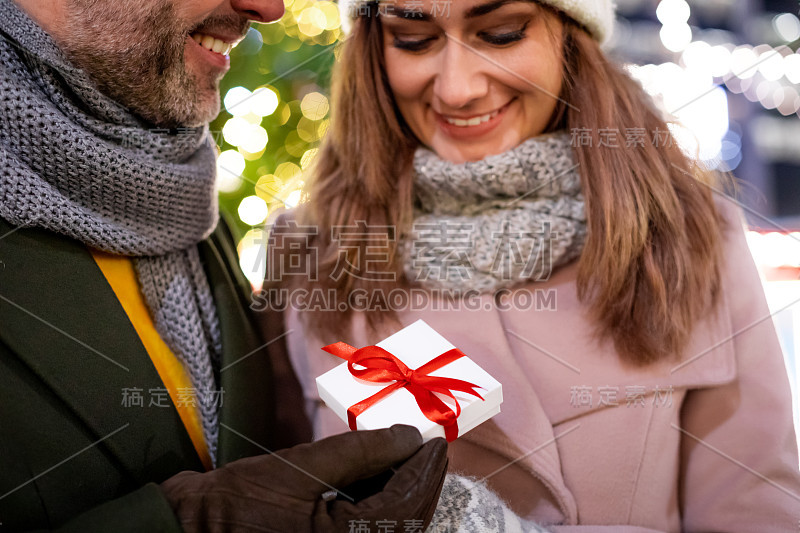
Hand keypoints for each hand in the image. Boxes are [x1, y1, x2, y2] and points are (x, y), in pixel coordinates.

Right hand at [160, 425, 447, 531]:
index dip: (425, 472)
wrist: (190, 530)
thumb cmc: (238, 502)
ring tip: (401, 456)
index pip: (405, 508)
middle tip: (426, 448)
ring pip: (387, 530)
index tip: (438, 444)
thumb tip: (408, 438)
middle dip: (416, 483)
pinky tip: (376, 480)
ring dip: (398, 494)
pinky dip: (376, 507)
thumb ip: (360, 452)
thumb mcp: (303, 466)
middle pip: (402, 523)